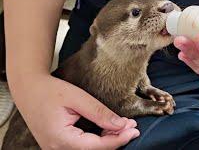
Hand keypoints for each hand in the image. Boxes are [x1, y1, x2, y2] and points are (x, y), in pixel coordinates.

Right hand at [10, 74, 138, 148]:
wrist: (29, 90)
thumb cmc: (49, 91)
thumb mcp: (77, 98)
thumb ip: (99, 113)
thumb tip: (121, 125)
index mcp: (61, 139)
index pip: (97, 146)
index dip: (118, 139)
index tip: (134, 129)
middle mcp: (57, 149)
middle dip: (116, 140)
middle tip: (132, 126)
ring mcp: (57, 149)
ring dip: (108, 141)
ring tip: (124, 126)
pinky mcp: (59, 146)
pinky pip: (82, 147)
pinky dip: (98, 140)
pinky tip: (109, 131)